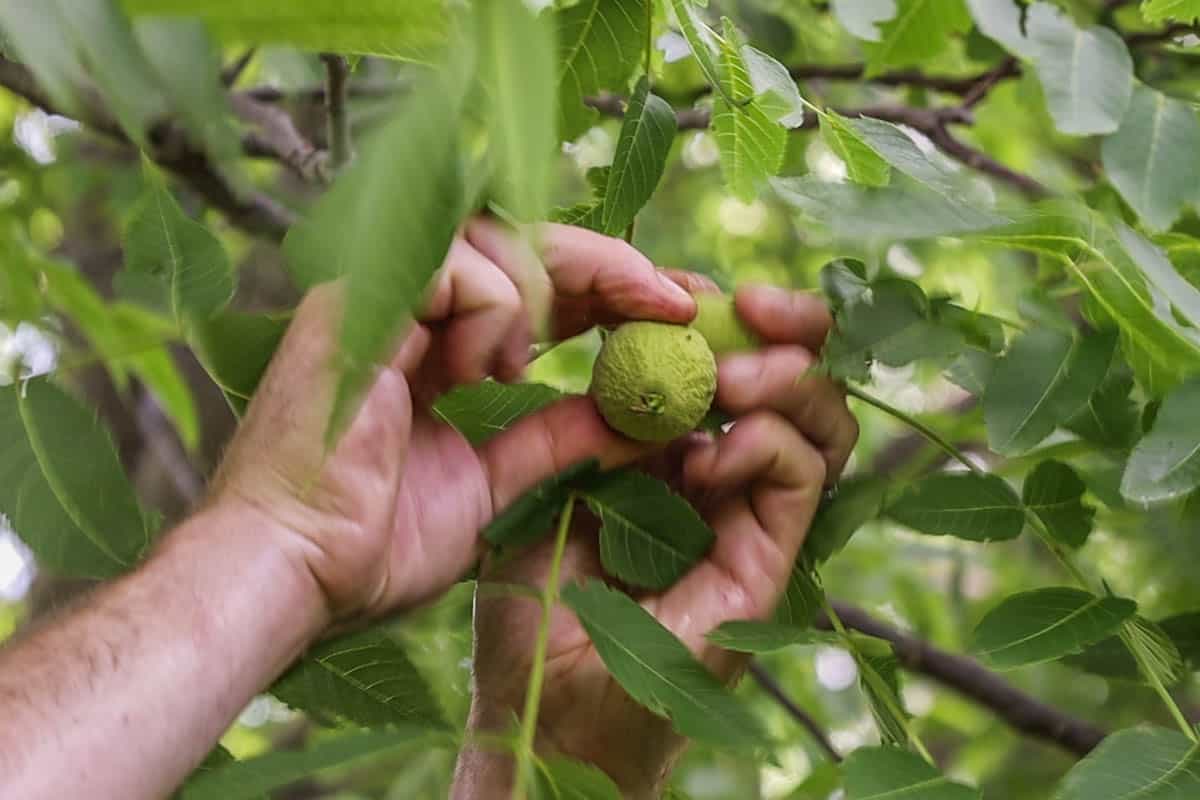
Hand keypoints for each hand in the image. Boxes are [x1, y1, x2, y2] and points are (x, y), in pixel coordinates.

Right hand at [210, 218, 696, 621]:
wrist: (296, 573)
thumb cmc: (378, 543)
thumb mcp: (502, 483)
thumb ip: (565, 436)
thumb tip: (648, 412)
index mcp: (442, 350)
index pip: (544, 290)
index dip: (615, 291)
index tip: (681, 312)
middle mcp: (410, 310)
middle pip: (531, 246)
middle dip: (613, 268)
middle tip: (677, 298)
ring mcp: (380, 299)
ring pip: (498, 240)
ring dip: (543, 298)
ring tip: (520, 369)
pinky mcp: (358, 302)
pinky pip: (459, 269)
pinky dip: (492, 313)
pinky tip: (477, 370)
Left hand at [459, 283, 858, 797]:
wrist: (537, 707)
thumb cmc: (531, 600)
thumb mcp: (553, 479)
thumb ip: (603, 416)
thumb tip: (645, 343)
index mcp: (677, 452)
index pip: (728, 361)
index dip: (717, 315)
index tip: (677, 291)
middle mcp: (726, 478)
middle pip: (794, 380)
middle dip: (783, 328)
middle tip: (747, 305)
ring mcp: (751, 519)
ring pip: (817, 423)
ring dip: (784, 379)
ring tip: (728, 376)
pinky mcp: (766, 562)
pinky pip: (798, 478)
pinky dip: (766, 443)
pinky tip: (709, 453)